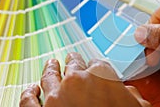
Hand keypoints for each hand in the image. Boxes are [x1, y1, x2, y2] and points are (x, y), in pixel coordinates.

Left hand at [20, 52, 150, 106]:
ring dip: (50, 69)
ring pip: (49, 76)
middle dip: (73, 61)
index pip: (97, 63)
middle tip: (71, 59)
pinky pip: (28, 100)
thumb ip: (131, 94)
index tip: (94, 67)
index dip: (96, 66)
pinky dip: (28, 93)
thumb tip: (127, 92)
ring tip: (51, 65)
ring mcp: (54, 96)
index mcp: (100, 75)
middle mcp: (75, 80)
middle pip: (72, 64)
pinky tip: (31, 90)